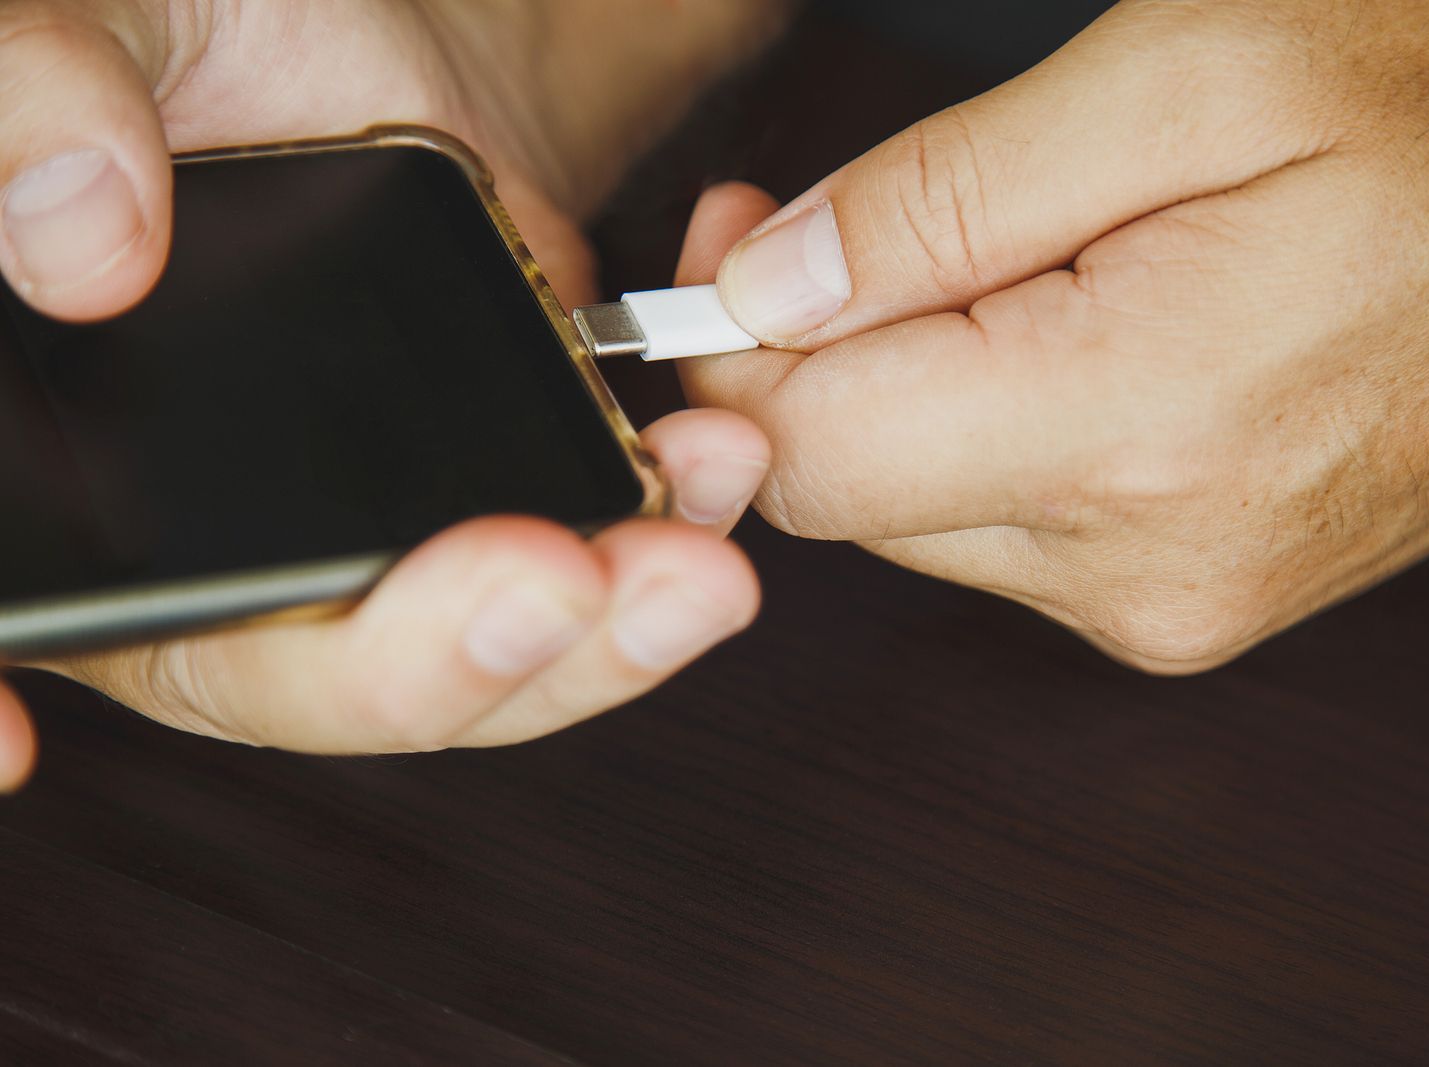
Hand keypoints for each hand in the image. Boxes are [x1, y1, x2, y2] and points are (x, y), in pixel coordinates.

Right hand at [0, 0, 786, 787]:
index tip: (17, 746)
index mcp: (55, 460)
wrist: (358, 43)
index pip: (18, 611)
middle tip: (554, 583)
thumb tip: (79, 243)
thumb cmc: (197, 42)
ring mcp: (350, 545)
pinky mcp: (474, 508)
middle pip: (279, 677)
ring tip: (691, 562)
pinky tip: (706, 469)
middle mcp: (198, 541)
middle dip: (425, 662)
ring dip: (586, 636)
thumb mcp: (96, 33)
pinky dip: (642, 543)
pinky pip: (559, 582)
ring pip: (450, 662)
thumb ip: (35, 96)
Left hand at [679, 0, 1428, 673]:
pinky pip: (1011, 531)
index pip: (819, 456)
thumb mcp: (1184, 72)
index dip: (734, 356)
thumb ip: (940, 198)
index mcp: (1135, 433)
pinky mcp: (1192, 603)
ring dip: (910, 390)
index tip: (730, 245)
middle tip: (829, 224)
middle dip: (814, 359)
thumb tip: (761, 292)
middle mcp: (1143, 565)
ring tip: (995, 260)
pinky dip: (989, 432)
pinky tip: (1057, 335)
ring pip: (924, 515)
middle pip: (858, 493)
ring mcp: (1174, 604)